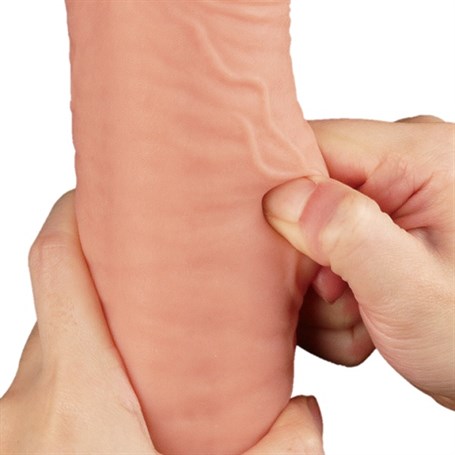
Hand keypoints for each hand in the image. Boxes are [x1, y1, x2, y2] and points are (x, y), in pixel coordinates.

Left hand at [0, 191, 323, 453]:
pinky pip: (50, 371)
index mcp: (76, 395)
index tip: (108, 185)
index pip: (57, 261)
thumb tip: (302, 413)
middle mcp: (32, 395)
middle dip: (107, 262)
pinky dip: (87, 353)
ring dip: (101, 312)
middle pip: (64, 294)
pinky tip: (132, 367)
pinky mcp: (21, 434)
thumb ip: (273, 454)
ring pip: (58, 335)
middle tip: (159, 246)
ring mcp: (17, 416)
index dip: (77, 210)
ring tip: (154, 307)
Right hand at [263, 116, 454, 409]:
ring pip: (307, 237)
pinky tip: (364, 318)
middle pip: (302, 197)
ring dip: (319, 291)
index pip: (309, 146)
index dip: (278, 196)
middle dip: (307, 261)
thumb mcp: (414, 289)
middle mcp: (401, 170)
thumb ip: (349, 234)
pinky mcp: (376, 233)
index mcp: (419, 156)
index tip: (285, 253)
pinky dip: (331, 299)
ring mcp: (386, 204)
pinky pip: (324, 256)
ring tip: (363, 318)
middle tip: (342, 299)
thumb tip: (282, 198)